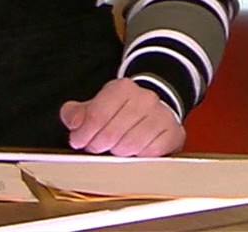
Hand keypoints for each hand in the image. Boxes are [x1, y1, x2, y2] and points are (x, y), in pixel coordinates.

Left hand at [60, 79, 184, 156]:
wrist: (154, 112)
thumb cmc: (121, 113)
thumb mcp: (95, 107)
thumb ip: (76, 113)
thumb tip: (74, 121)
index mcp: (122, 88)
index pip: (96, 116)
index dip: (83, 134)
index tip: (79, 142)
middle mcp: (144, 98)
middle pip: (111, 134)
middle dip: (98, 146)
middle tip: (97, 148)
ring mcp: (161, 115)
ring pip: (130, 146)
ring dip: (118, 153)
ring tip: (116, 148)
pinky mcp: (173, 133)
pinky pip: (150, 154)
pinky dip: (139, 157)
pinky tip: (135, 151)